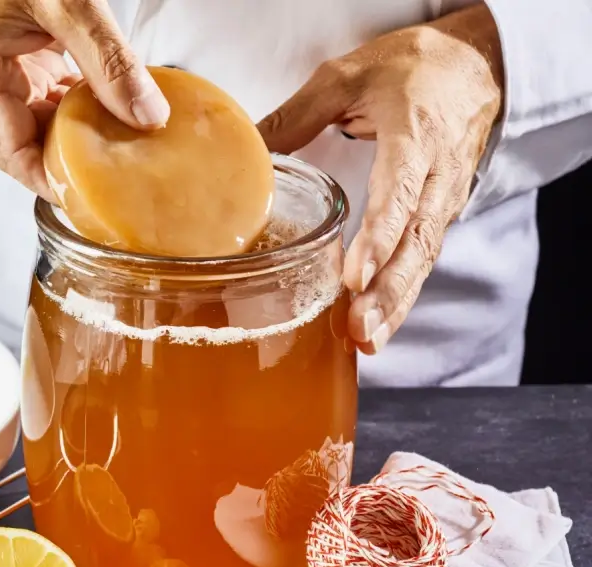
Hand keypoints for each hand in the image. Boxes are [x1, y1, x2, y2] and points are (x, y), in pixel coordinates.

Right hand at [0, 0, 170, 201]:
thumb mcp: (68, 1)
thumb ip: (110, 63)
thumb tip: (147, 118)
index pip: (11, 154)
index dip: (54, 181)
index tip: (97, 199)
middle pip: (24, 144)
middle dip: (73, 157)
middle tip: (123, 175)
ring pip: (34, 125)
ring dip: (77, 133)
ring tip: (122, 146)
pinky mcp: (2, 65)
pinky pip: (39, 101)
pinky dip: (73, 108)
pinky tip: (107, 112)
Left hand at [257, 4, 503, 353]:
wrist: (475, 66)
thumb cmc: (411, 69)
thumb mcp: (349, 75)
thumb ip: (298, 114)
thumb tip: (247, 151)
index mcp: (416, 136)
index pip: (399, 193)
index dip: (379, 237)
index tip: (354, 276)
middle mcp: (436, 176)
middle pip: (415, 242)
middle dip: (387, 291)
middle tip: (358, 329)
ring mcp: (442, 201)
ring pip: (422, 260)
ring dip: (395, 304)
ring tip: (365, 342)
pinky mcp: (436, 216)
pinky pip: (420, 261)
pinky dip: (400, 297)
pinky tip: (376, 329)